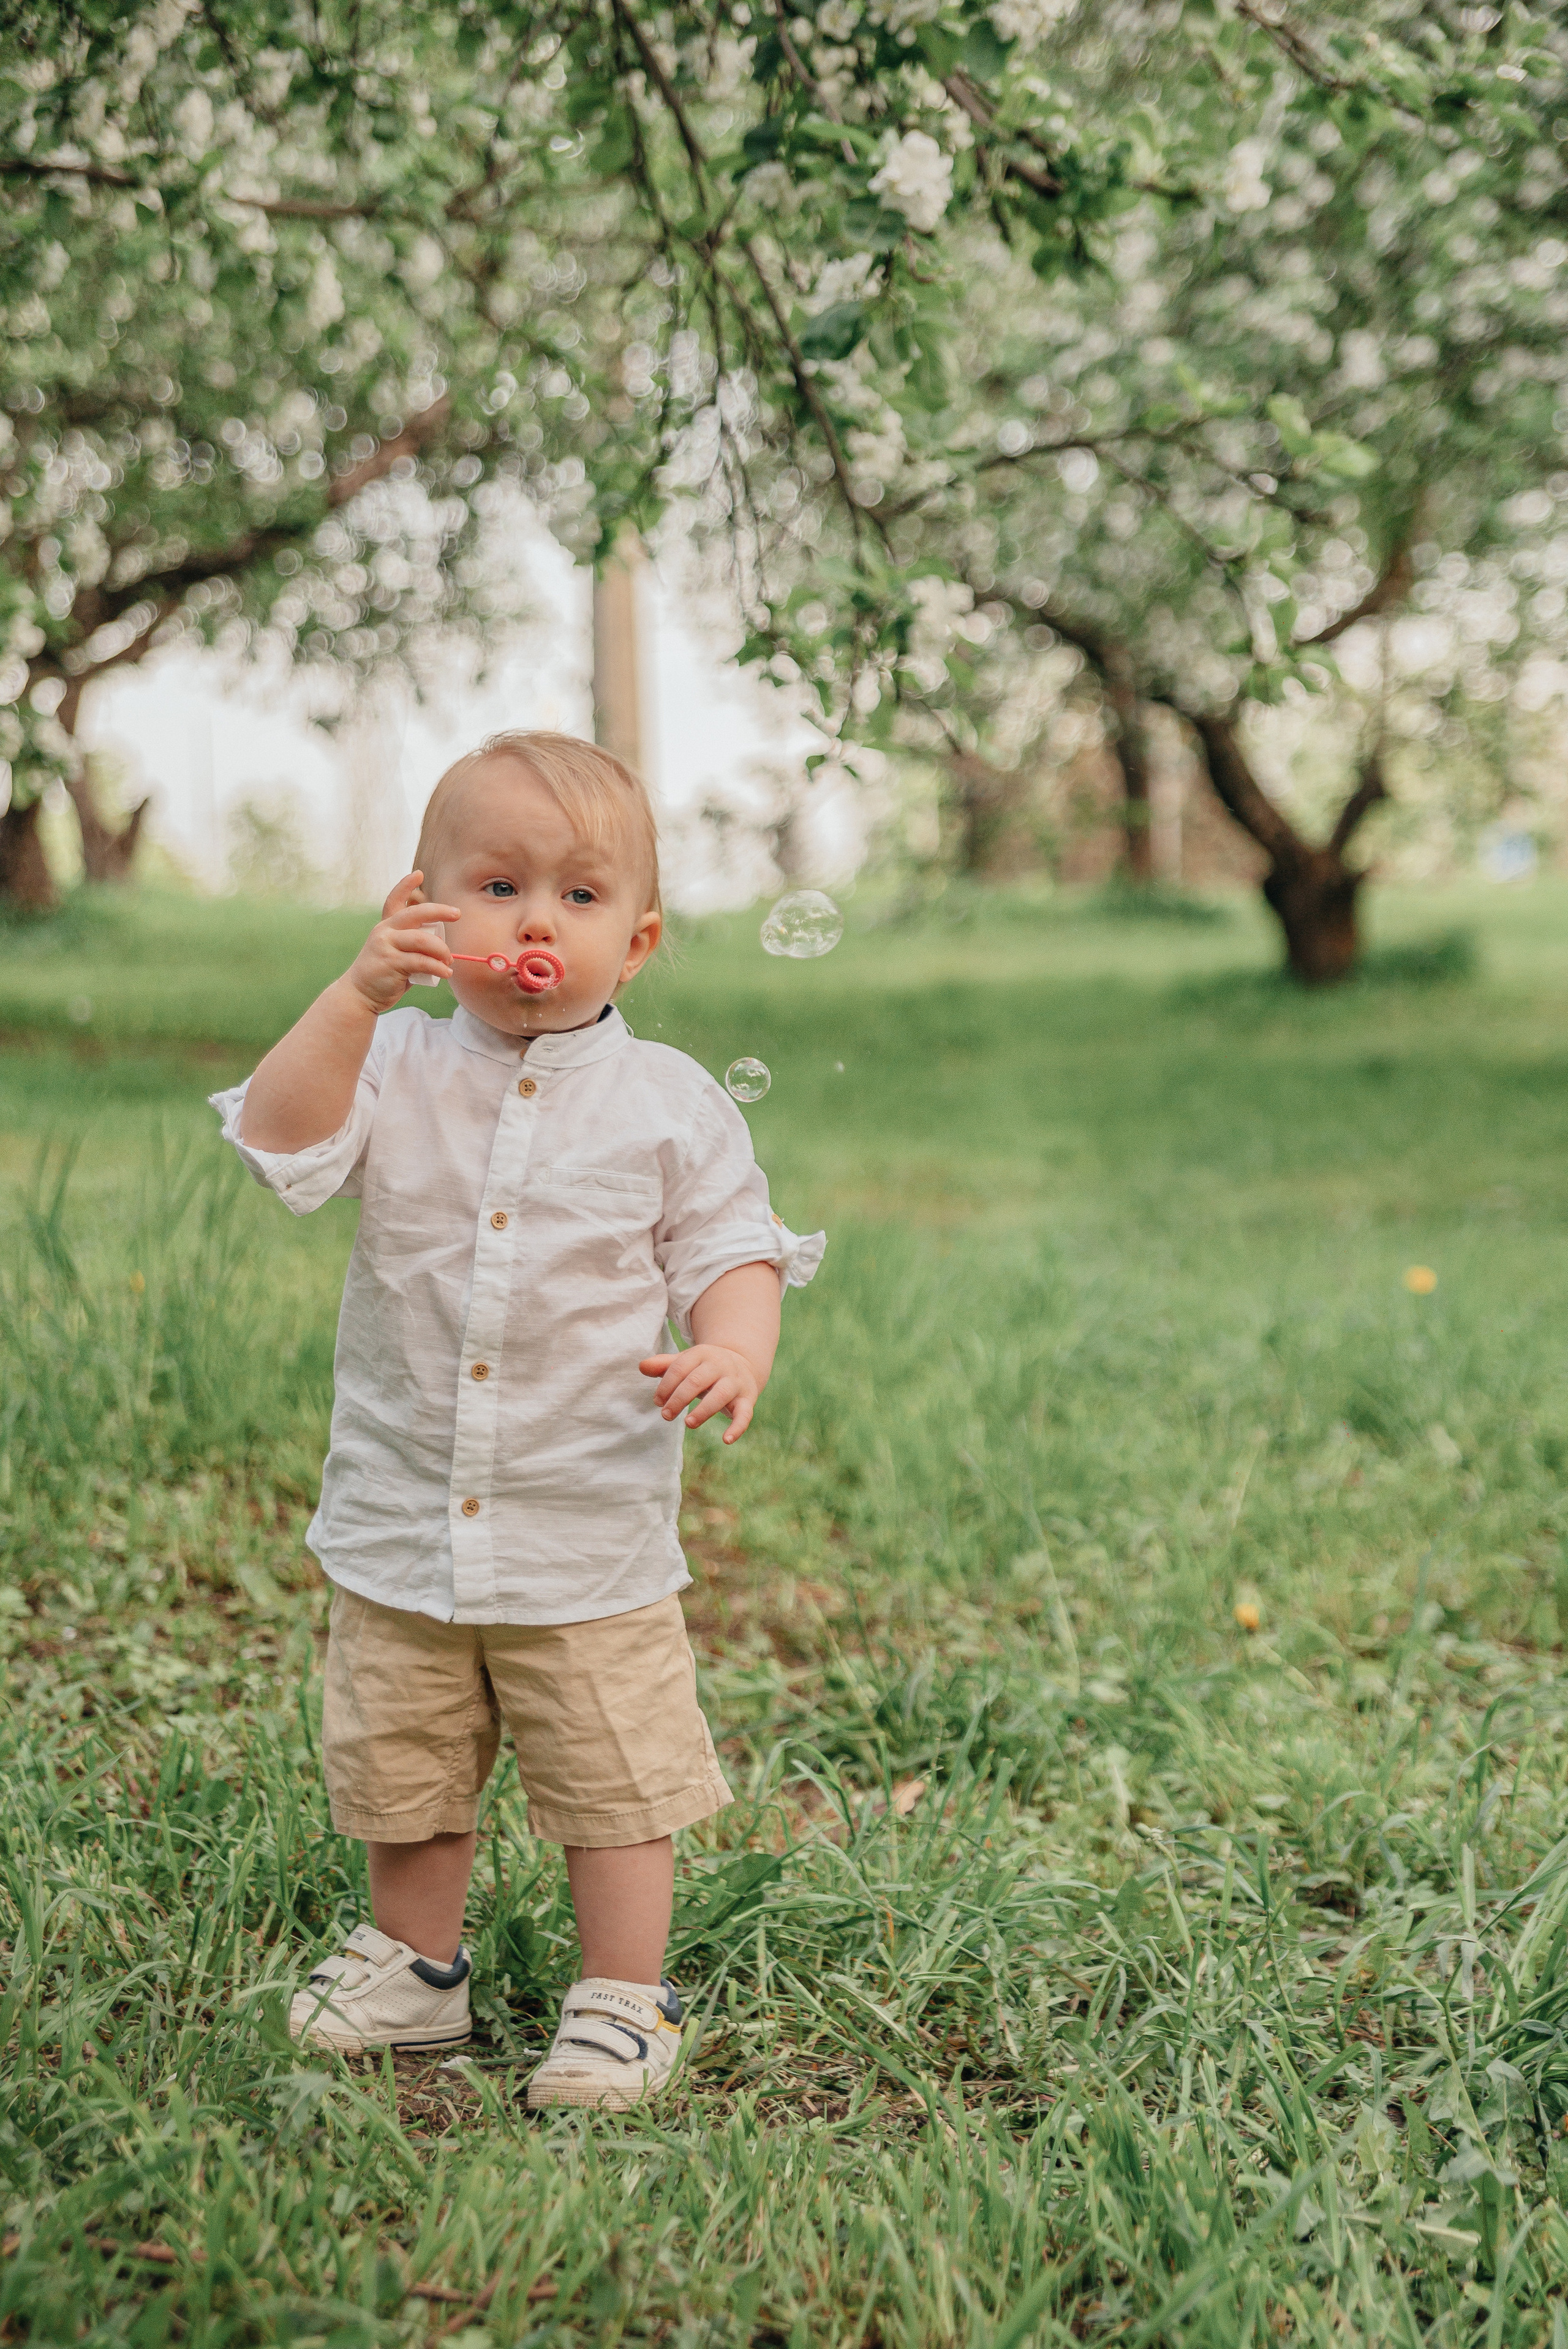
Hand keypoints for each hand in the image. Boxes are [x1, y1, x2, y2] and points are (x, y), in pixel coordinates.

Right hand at [345, 873, 459, 1012]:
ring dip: (442, 950)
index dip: (406, 885)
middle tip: (457, 914)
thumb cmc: (385, 973)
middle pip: (415, 914)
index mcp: (387, 926)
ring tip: (449, 961)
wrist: (360, 994)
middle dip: (439, 911)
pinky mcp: (391, 963)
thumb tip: (443, 946)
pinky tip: (446, 973)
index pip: (395, 900)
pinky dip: (438, 967)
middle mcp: (385, 931)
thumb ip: (414, 946)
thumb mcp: (396, 953)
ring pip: (423, 940)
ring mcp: (386, 946)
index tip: (419, 874)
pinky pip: (422, 962)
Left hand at [639, 1343, 761, 1442]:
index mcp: (702, 1354)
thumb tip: (642, 1367)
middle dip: (679, 1398)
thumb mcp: (686, 1362)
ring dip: (703, 1411)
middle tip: (665, 1416)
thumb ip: (665, 1365)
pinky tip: (726, 1440)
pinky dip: (737, 1428)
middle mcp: (720, 1365)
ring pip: (720, 1395)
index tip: (658, 1402)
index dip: (666, 1385)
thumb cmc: (705, 1367)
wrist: (743, 1362)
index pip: (680, 1368)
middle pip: (697, 1380)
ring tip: (688, 1423)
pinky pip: (745, 1414)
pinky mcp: (747, 1399)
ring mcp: (735, 1382)